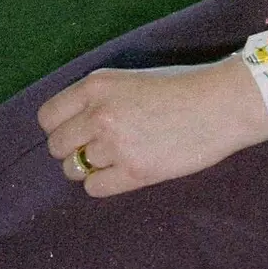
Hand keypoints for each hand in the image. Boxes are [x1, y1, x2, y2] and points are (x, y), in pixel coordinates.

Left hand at [37, 60, 267, 196]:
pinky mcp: (134, 172)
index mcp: (95, 85)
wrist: (219, 104)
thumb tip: (73, 123)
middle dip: (71, 150)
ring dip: (89, 167)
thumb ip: (97, 98)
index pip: (47, 117)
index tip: (73, 131)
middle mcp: (98, 114)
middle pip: (56, 146)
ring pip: (74, 170)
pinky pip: (94, 188)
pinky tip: (122, 173)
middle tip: (94, 149)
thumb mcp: (128, 79)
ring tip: (115, 159)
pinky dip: (103, 184)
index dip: (58, 127)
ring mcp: (115, 145)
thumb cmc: (180, 86)